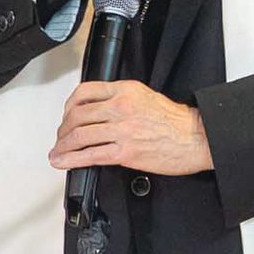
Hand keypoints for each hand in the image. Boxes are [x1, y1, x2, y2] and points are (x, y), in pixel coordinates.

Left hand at [50, 80, 212, 176]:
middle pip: (77, 115)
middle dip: (63, 130)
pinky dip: (72, 160)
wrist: (196, 138)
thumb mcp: (146, 97)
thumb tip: (100, 111)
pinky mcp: (125, 152)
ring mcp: (122, 130)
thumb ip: (121, 100)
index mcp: (125, 91)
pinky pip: (91, 155)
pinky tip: (64, 162)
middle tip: (61, 138)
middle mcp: (120, 107)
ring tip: (57, 153)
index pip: (84, 92)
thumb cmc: (176, 122)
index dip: (69, 106)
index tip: (66, 115)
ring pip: (80, 136)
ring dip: (63, 146)